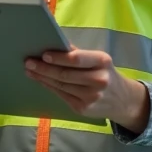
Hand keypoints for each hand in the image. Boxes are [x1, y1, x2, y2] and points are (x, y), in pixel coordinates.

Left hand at [24, 48, 149, 132]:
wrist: (123, 100)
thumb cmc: (105, 73)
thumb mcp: (99, 60)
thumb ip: (79, 53)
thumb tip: (55, 43)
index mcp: (102, 62)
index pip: (77, 59)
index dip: (59, 58)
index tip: (43, 54)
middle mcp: (98, 80)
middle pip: (65, 74)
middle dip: (44, 68)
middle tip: (28, 62)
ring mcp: (90, 97)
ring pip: (61, 85)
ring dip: (42, 77)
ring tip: (29, 70)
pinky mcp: (83, 109)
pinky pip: (61, 95)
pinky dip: (49, 86)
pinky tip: (40, 80)